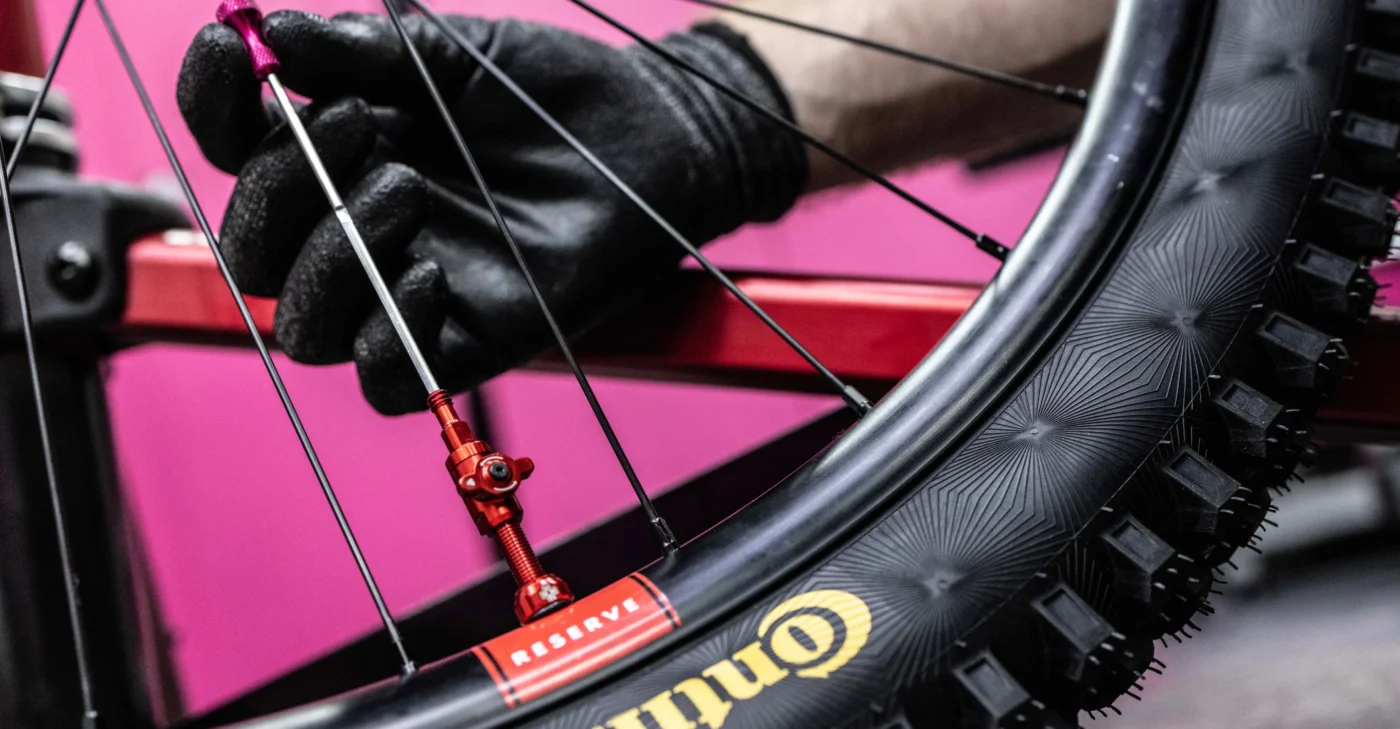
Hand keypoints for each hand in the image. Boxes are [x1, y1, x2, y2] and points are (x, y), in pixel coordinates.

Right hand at [177, 9, 806, 414]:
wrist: (650, 136)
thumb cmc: (548, 92)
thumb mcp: (451, 51)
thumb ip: (363, 49)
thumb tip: (271, 31)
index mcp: (339, 155)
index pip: (235, 151)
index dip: (212, 105)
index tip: (232, 50)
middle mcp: (358, 229)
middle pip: (251, 254)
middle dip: (278, 190)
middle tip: (360, 125)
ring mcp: (408, 290)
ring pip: (303, 329)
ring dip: (328, 259)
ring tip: (404, 188)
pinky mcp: (468, 339)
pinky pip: (386, 378)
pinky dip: (389, 335)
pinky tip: (433, 271)